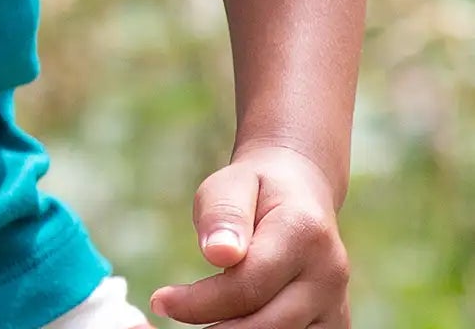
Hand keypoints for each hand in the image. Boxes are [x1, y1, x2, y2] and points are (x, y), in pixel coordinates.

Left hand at [148, 142, 350, 326]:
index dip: (200, 301)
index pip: (248, 284)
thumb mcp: (230, 182)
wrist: (300, 193)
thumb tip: (218, 253)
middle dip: (216, 328)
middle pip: (267, 324)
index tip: (161, 301)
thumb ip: (223, 214)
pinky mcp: (333, 325)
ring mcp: (336, 305)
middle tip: (172, 316)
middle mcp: (330, 275)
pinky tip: (226, 325)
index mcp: (304, 233)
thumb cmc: (255, 188)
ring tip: (199, 323)